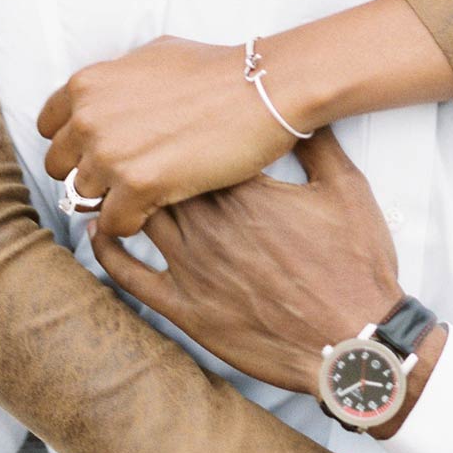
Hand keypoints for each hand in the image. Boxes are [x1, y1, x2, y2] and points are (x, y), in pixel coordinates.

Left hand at [38, 37, 293, 236]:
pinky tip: (158, 207)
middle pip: (61, 167)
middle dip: (90, 172)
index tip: (98, 150)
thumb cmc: (214, 69)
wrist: (260, 89)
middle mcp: (88, 119)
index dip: (75, 143)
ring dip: (112, 198)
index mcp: (86, 85)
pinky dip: (133, 222)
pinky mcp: (138, 187)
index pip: (49, 128)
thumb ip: (116, 80)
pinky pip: (114, 224)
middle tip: (124, 174)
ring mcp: (110, 154)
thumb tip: (105, 97)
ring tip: (146, 190)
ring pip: (85, 197)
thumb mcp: (151, 56)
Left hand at [92, 129, 401, 393]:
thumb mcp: (348, 190)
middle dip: (149, 156)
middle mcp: (211, 223)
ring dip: (122, 193)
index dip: (187, 130)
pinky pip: (130, 274)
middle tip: (136, 137)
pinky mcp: (185, 307)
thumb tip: (303, 110)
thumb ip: (320, 144)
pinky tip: (97, 230)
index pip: (198, 144)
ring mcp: (193, 266)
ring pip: (139, 215)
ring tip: (108, 174)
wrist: (352, 342)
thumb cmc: (355, 267)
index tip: (183, 117)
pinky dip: (108, 250)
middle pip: (160, 175)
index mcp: (246, 189)